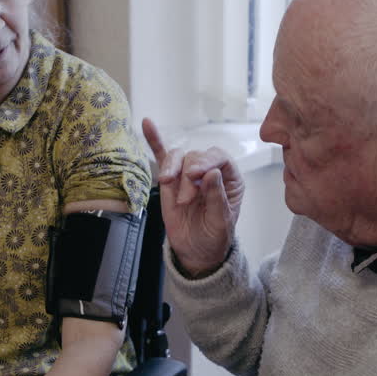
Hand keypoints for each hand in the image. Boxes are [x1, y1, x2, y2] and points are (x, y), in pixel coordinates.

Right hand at [142, 118, 244, 276]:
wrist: (196, 251)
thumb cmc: (213, 237)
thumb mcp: (220, 222)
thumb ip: (217, 198)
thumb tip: (211, 173)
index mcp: (229, 178)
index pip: (219, 158)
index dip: (207, 161)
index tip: (195, 174)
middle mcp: (209, 171)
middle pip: (196, 157)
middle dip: (188, 176)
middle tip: (185, 200)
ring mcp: (188, 173)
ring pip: (179, 156)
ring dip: (171, 168)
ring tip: (167, 184)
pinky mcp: (171, 179)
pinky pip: (162, 156)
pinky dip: (155, 141)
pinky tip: (147, 124)